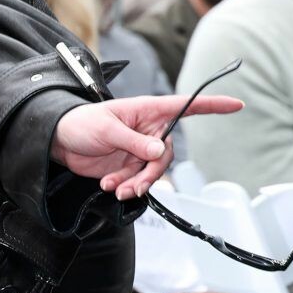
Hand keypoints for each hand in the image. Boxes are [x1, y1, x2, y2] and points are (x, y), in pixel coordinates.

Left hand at [50, 94, 242, 200]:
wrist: (56, 141)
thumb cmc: (79, 123)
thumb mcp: (106, 130)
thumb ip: (133, 142)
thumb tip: (159, 151)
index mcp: (147, 111)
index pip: (185, 106)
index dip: (211, 105)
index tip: (236, 104)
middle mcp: (147, 131)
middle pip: (165, 155)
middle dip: (150, 173)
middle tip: (132, 186)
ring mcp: (138, 149)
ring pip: (152, 172)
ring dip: (135, 184)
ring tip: (114, 188)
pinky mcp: (127, 165)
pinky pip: (136, 180)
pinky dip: (125, 186)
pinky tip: (108, 186)